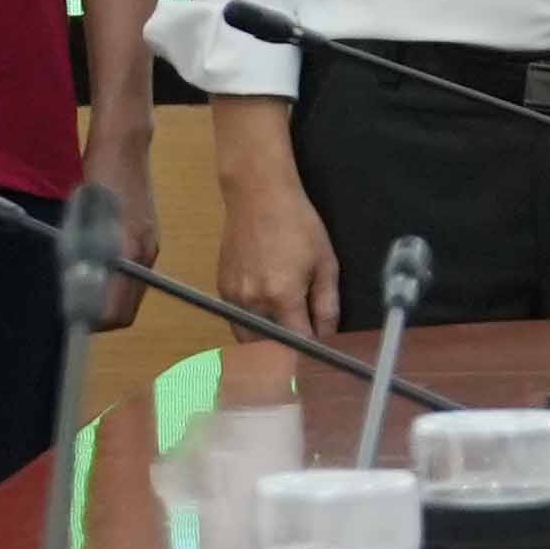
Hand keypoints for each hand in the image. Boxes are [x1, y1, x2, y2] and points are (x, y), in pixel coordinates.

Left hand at [77, 135, 153, 330]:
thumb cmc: (98, 179)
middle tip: (74, 306)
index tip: (71, 314)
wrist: (124, 148)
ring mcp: (150, 247)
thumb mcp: (81, 218)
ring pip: (132, 294)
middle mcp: (145, 255)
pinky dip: (116, 283)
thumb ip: (79, 254)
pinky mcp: (149, 240)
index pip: (116, 311)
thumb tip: (73, 288)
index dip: (92, 320)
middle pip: (127, 310)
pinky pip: (134, 277)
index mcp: (128, 251)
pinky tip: (98, 268)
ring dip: (108, 300)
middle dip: (101, 316)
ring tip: (82, 288)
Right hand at [220, 179, 340, 338]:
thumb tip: (328, 337)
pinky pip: (236, 320)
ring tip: (283, 333)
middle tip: (302, 346)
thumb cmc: (298, 224)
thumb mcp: (325, 262)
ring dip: (266, 342)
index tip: (320, 354)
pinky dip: (251, 325)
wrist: (258, 195)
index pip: (297, 343)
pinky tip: (265, 314)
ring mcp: (233, 297)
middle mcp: (253, 302)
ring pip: (249, 338)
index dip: (311, 351)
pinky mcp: (221, 288)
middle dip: (286, 352)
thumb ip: (327, 305)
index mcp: (282, 296)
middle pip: (269, 347)